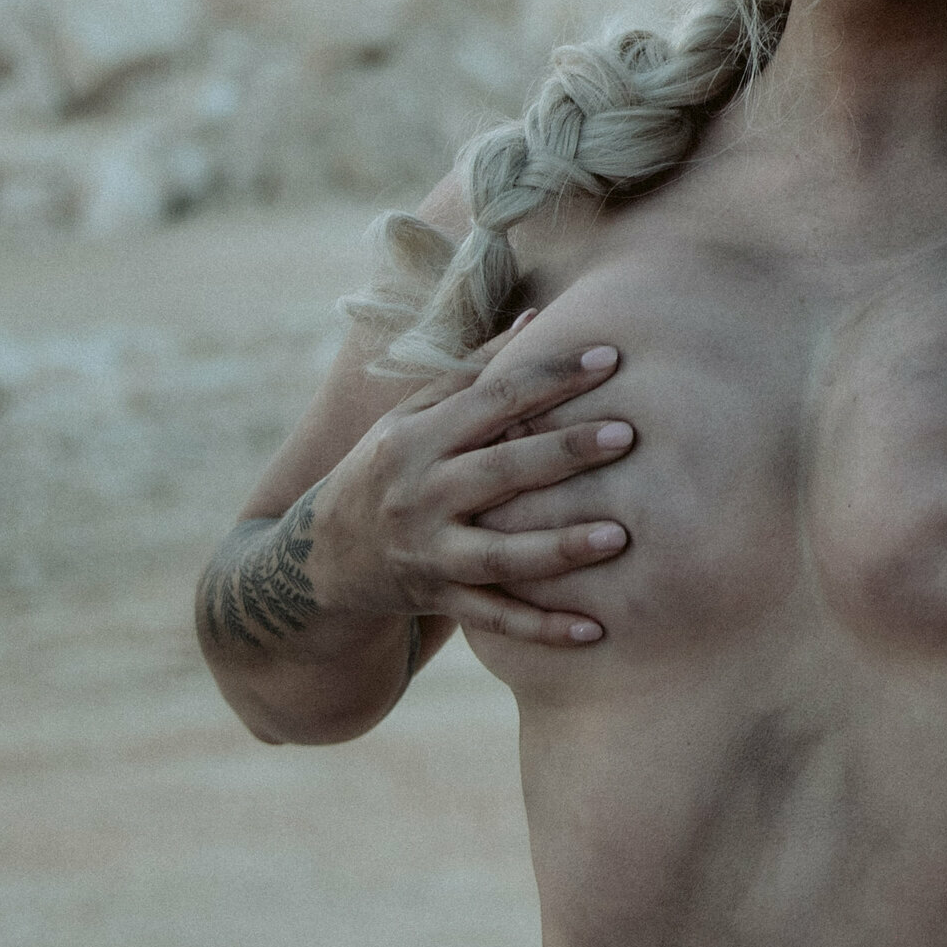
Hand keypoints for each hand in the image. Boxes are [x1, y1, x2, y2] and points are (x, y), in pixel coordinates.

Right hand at [309, 326, 638, 645]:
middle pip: (502, 470)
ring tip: (621, 535)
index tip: (610, 357)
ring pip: (501, 553)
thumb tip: (534, 316)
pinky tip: (595, 630)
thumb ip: (469, 372)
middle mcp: (421, 493)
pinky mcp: (438, 598)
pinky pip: (495, 617)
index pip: (493, 398)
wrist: (317, 560)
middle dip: (564, 452)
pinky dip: (542, 628)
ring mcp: (429, 551)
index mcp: (418, 438)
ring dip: (561, 546)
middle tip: (628, 435)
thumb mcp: (409, 417)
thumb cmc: (383, 470)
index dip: (551, 376)